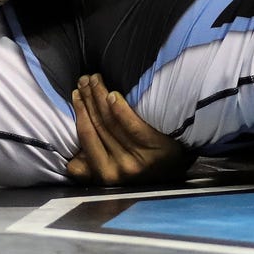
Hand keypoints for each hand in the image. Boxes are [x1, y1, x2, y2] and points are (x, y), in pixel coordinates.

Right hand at [67, 76, 195, 186]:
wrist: (182, 165)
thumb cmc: (146, 164)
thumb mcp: (117, 172)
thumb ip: (92, 168)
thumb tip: (71, 163)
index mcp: (106, 174)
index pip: (87, 137)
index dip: (80, 114)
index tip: (76, 94)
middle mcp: (120, 168)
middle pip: (99, 125)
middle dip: (88, 100)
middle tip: (83, 80)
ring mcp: (138, 159)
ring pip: (112, 123)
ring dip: (100, 97)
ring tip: (95, 79)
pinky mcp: (156, 148)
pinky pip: (133, 126)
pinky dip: (121, 110)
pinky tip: (113, 95)